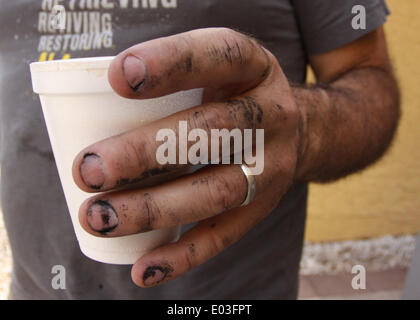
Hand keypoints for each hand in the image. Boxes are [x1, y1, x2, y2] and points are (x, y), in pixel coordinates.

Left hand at [72, 28, 302, 286]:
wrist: (300, 129)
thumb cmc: (237, 93)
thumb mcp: (221, 68)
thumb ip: (174, 78)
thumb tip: (90, 107)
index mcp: (255, 68)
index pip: (221, 55)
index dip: (173, 62)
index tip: (119, 77)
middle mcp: (271, 116)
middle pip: (213, 133)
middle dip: (146, 153)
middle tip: (89, 170)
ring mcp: (272, 166)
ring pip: (216, 192)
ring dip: (153, 210)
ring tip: (98, 218)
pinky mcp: (264, 207)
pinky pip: (225, 235)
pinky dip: (182, 255)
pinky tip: (144, 268)